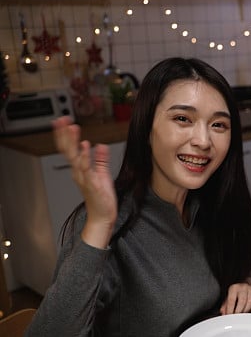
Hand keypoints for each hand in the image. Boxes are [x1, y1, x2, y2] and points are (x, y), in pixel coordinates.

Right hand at [53, 116, 117, 248]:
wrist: (102, 216)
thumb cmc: (102, 198)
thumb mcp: (102, 174)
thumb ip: (100, 159)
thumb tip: (100, 145)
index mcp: (80, 169)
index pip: (70, 149)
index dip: (66, 135)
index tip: (64, 121)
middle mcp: (78, 172)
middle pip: (67, 150)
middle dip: (64, 134)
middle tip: (62, 120)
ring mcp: (84, 178)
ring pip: (74, 156)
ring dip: (73, 141)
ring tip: (72, 128)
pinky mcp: (92, 183)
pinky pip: (86, 168)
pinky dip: (85, 156)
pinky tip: (85, 146)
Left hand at [220, 281, 250, 314]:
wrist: (246, 283)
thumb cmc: (236, 292)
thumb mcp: (228, 296)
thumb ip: (225, 306)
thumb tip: (224, 313)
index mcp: (234, 288)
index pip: (232, 300)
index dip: (230, 309)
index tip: (229, 315)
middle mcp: (243, 287)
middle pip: (242, 301)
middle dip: (239, 311)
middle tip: (236, 317)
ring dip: (246, 310)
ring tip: (242, 314)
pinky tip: (249, 310)